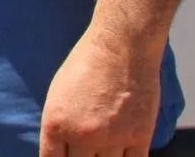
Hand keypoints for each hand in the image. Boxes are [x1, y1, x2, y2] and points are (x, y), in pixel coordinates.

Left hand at [39, 28, 160, 155]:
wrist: (121, 48)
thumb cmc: (86, 65)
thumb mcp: (57, 96)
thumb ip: (59, 128)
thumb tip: (62, 151)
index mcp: (55, 125)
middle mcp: (82, 136)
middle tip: (87, 153)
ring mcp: (112, 139)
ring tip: (103, 151)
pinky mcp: (139, 137)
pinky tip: (123, 156)